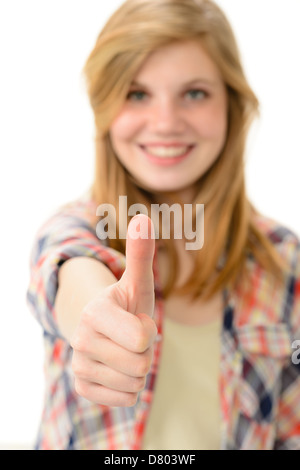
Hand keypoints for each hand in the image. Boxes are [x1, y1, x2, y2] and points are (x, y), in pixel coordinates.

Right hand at [70, 214, 156, 406]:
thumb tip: (142, 218)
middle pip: (141, 364)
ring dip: (138, 370)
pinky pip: (125, 400)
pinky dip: (129, 387)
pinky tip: (118, 368)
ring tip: (125, 352)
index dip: (149, 331)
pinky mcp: (83, 387)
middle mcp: (81, 340)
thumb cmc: (127, 304)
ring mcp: (79, 366)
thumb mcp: (137, 282)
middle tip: (132, 339)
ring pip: (135, 384)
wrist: (106, 329)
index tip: (138, 321)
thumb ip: (140, 254)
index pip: (142, 338)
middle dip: (145, 352)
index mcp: (96, 312)